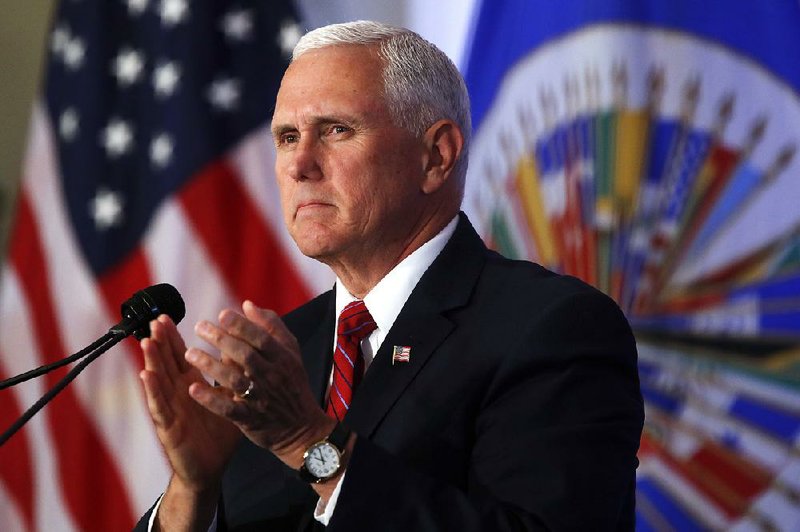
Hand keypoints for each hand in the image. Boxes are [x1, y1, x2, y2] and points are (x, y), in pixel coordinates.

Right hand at [139, 315, 241, 492]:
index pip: (179, 356)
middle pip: (166, 363)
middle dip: (160, 342)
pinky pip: (159, 406)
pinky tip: (145, 376)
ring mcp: (170, 409)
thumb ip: (231, 374)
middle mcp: (177, 394)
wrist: (212, 468)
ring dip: (152, 361)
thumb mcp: (229, 399)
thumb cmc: (219, 433)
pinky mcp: (167, 427)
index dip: (172, 338)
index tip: (166, 317)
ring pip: (158, 380)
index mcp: (190, 385)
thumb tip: (238, 346)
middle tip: (155, 320)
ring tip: (146, 341)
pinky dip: (152, 390)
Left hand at [185, 300, 334, 466]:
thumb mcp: (291, 352)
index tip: (222, 314)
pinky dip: (210, 399)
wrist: (301, 428)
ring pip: (234, 380)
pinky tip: (193, 388)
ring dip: (211, 365)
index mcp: (283, 359)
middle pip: (245, 355)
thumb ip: (272, 327)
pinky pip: (228, 408)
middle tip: (199, 327)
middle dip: (221, 339)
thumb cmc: (292, 384)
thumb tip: (247, 305)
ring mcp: (261, 399)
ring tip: (190, 353)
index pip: (262, 338)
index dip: (242, 325)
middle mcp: (273, 377)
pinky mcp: (249, 419)